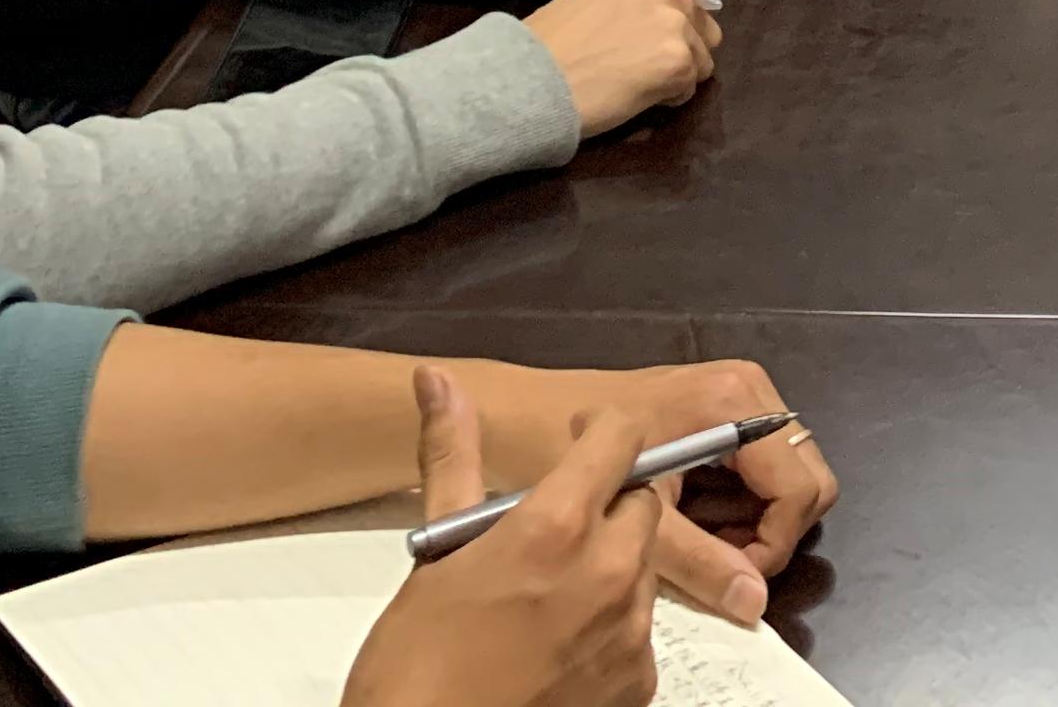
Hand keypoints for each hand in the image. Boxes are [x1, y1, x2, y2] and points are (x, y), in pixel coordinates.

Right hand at [341, 375, 664, 706]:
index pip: (621, 439)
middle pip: (640, 503)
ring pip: (641, 566)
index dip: (602, 432)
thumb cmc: (416, 667)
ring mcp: (628, 632)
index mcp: (556, 528)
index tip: (581, 439)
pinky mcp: (637, 682)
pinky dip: (609, 625)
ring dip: (608, 564)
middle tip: (553, 527)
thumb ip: (453, 457)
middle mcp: (607, 573)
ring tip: (546, 593)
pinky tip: (558, 642)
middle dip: (606, 502)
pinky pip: (639, 629)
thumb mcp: (434, 553)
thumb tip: (437, 381)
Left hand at [471, 358, 835, 602]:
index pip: (798, 488)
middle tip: (718, 560)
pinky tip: (695, 518)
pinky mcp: (725, 404)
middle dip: (769, 531)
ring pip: (788, 475)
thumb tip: (754, 605)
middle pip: (805, 478)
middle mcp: (748, 388)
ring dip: (754, 519)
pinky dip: (740, 502)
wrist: (521, 417)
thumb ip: (701, 563)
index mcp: (733, 402)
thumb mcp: (640, 518)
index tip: (730, 574)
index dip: (773, 544)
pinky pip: (763, 465)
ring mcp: (739, 392)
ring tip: (701, 541)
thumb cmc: (570, 456)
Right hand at [523, 0, 727, 134]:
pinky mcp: (678, 62)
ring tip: (634, 79)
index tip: (691, 11)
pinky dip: (669, 97)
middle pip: (708, 20)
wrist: (530, 78)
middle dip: (686, 45)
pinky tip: (633, 95)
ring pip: (702, 57)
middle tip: (642, 61)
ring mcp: (675, 24)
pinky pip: (690, 87)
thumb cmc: (551, 42)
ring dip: (678, 73)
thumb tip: (675, 12)